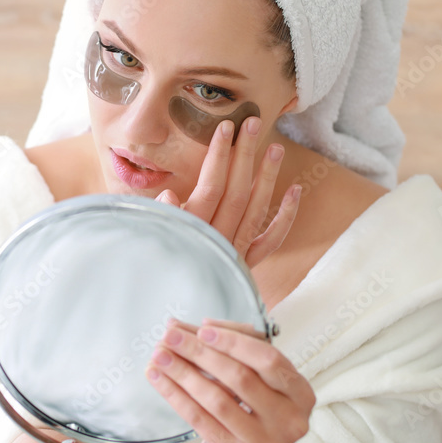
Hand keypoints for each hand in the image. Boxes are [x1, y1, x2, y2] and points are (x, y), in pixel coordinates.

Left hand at [145, 317, 315, 442]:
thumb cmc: (253, 412)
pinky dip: (175, 394)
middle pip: (240, 377)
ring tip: (160, 355)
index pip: (269, 359)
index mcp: (300, 394)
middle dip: (200, 352)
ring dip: (183, 372)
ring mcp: (263, 442)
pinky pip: (199, 419)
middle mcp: (288, 420)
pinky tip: (159, 378)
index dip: (234, 342)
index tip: (203, 329)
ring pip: (216, 398)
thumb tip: (196, 327)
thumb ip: (233, 347)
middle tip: (171, 336)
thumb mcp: (256, 379)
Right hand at [155, 116, 300, 268]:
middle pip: (236, 192)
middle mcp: (216, 241)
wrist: (173, 318)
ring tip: (275, 148)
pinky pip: (270, 241)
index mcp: (191, 232)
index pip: (209, 187)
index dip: (218, 157)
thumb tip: (168, 194)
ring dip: (267, 178)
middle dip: (244, 156)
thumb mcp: (145, 242)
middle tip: (252, 124)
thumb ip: (159, 219)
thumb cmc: (151, 272)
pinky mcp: (245, 265)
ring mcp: (234, 253)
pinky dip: (285, 217)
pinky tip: (296, 191)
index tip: (224, 129)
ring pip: (256, 211)